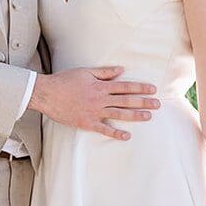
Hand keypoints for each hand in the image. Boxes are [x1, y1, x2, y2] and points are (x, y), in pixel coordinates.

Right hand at [29, 67, 158, 139]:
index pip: (125, 86)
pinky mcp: (86, 123)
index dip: (140, 87)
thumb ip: (105, 72)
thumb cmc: (65, 81)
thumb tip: (121, 70)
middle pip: (126, 100)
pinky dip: (115, 133)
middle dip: (143, 102)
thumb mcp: (86, 72)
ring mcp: (94, 112)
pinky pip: (104, 129)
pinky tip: (127, 136)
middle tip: (157, 104)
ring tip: (148, 116)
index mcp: (101, 86)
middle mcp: (100, 99)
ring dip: (135, 116)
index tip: (152, 89)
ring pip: (119, 114)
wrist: (47, 94)